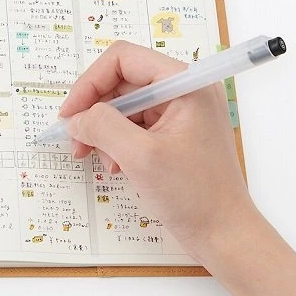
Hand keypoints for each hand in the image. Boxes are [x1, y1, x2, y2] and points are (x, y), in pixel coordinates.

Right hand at [59, 40, 255, 262]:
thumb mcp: (140, 157)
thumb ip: (102, 127)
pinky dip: (116, 143)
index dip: (90, 83)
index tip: (70, 114)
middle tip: (75, 141)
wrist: (225, 235)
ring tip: (93, 157)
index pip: (123, 60)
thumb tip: (75, 119)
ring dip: (102, 130)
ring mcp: (180, 113)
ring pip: (124, 106)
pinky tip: (114, 166)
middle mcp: (184, 91)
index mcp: (185, 84)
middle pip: (122, 82)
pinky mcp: (174, 135)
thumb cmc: (194, 195)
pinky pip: (134, 126)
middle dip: (94, 110)